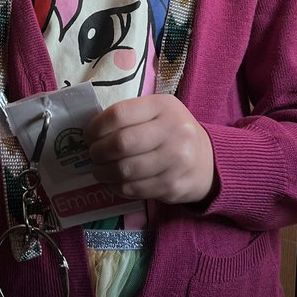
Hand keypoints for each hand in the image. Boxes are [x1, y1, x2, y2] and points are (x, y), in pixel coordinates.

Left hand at [85, 94, 215, 205]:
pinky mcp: (173, 186)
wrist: (208, 161)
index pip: (119, 114)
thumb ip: (129, 116)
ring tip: (99, 170)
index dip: (96, 127)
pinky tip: (115, 182)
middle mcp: (173, 131)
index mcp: (163, 106)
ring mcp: (175, 161)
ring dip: (103, 173)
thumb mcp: (157, 112)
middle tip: (93, 155)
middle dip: (97, 152)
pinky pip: (134, 189)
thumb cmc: (173, 132)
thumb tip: (90, 131)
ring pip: (125, 170)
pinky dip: (117, 187)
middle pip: (120, 143)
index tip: (88, 135)